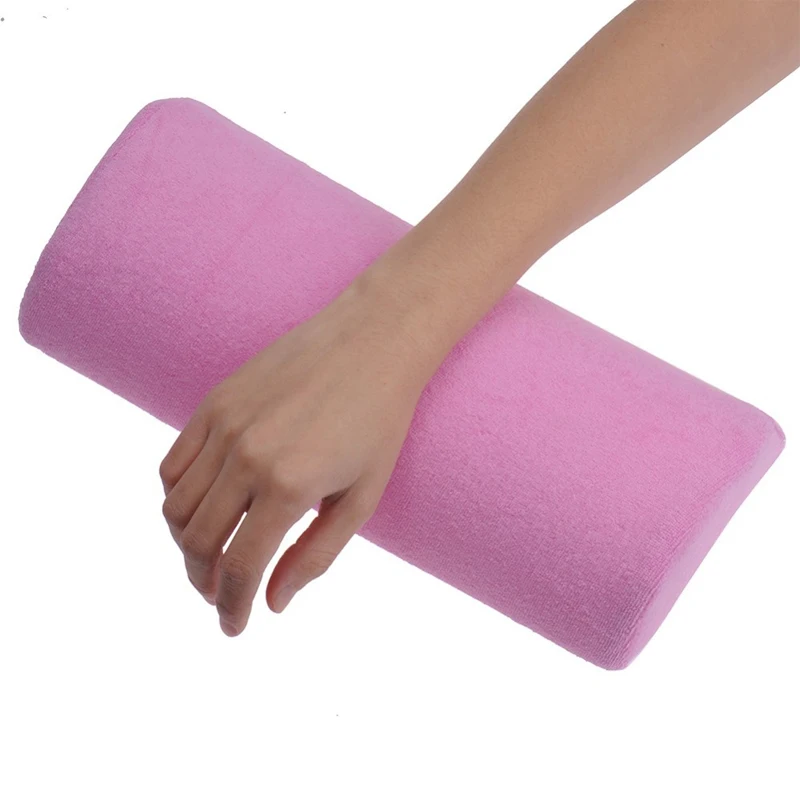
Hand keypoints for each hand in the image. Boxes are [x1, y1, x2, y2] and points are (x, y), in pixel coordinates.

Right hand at [159, 270, 432, 635]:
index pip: (240, 568)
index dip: (232, 608)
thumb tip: (274, 602)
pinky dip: (177, 498)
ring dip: (186, 545)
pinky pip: (173, 464)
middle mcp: (247, 456)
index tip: (233, 628)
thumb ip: (316, 556)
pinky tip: (202, 509)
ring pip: (176, 507)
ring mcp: (224, 425)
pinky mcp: (215, 402)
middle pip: (199, 544)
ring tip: (210, 556)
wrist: (372, 342)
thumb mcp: (362, 498)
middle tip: (221, 595)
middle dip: (205, 583)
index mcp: (289, 486)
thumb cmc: (380, 422)